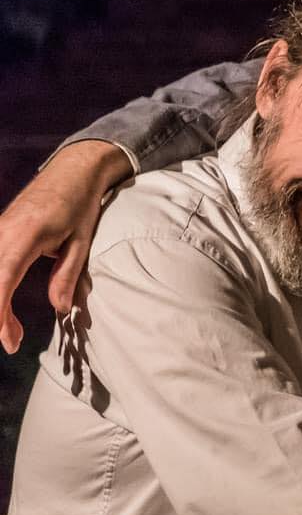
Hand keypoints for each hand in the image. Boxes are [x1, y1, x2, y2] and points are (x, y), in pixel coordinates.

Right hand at [0, 139, 130, 352]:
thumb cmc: (79, 205)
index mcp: (22, 236)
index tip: (9, 341)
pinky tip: (5, 310)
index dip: (0, 315)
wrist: (71, 172)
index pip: (1, 282)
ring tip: (14, 331)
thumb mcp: (81, 242)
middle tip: (14, 342)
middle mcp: (1, 234)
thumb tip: (60, 309)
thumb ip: (67, 276)